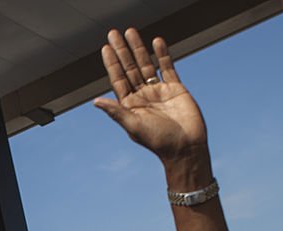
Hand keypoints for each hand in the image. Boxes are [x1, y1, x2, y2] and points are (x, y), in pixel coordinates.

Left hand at [93, 30, 206, 160]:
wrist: (186, 147)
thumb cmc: (159, 142)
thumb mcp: (134, 126)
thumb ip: (116, 112)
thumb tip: (96, 101)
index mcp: (130, 105)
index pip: (118, 79)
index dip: (112, 63)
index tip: (105, 48)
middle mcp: (142, 96)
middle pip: (130, 68)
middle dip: (122, 51)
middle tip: (114, 33)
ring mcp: (158, 91)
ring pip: (147, 65)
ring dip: (139, 49)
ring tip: (131, 32)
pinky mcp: (175, 88)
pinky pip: (167, 67)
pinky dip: (162, 55)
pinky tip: (156, 42)